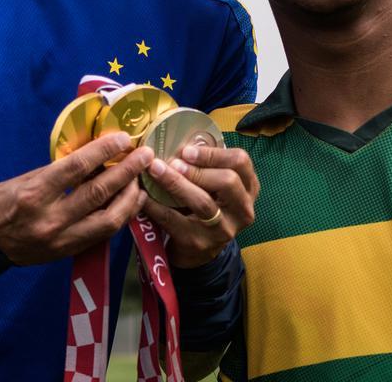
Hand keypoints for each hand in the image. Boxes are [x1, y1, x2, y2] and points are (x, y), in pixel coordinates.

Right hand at [0, 132, 152, 264]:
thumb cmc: (3, 202)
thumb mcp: (27, 179)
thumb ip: (60, 171)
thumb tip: (95, 156)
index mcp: (35, 193)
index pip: (77, 168)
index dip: (104, 151)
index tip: (123, 139)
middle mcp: (51, 218)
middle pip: (99, 193)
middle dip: (127, 172)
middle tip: (145, 155)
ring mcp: (62, 239)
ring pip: (109, 220)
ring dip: (130, 198)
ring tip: (141, 181)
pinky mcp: (68, 252)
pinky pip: (102, 234)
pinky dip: (120, 217)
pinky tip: (130, 203)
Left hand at [141, 144, 257, 267]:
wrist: (198, 250)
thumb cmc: (206, 205)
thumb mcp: (215, 186)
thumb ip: (207, 166)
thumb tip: (180, 140)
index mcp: (249, 188)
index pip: (240, 162)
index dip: (214, 153)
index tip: (187, 150)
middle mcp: (242, 210)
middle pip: (228, 181)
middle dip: (198, 168)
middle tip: (174, 161)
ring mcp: (223, 230)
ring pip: (203, 202)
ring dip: (176, 183)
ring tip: (155, 170)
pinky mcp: (199, 243)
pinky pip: (175, 220)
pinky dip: (156, 205)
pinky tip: (143, 194)